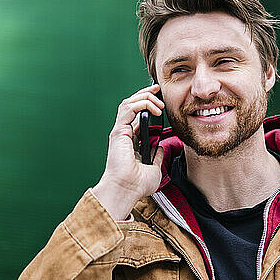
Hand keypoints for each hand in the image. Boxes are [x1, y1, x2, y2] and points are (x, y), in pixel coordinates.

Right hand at [92, 84, 164, 219]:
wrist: (127, 189)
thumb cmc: (137, 184)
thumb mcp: (154, 168)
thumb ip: (157, 156)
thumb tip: (159, 148)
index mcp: (131, 141)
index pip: (138, 115)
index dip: (148, 103)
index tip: (160, 99)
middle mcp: (124, 134)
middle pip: (132, 105)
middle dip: (145, 94)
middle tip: (158, 90)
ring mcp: (120, 132)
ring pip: (128, 103)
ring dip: (144, 97)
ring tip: (158, 104)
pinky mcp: (118, 131)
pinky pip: (127, 109)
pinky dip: (141, 103)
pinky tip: (153, 108)